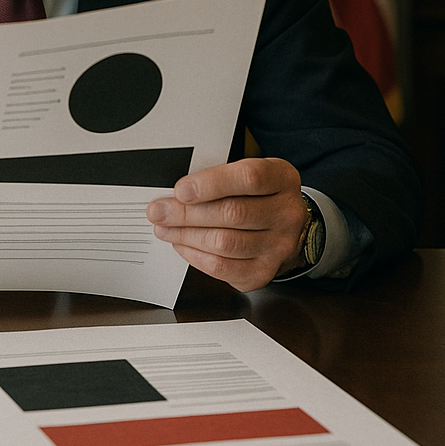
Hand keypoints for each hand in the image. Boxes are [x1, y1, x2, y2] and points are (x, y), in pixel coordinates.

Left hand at [145, 158, 309, 291]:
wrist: (281, 225)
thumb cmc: (254, 194)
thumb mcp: (243, 173)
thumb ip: (215, 178)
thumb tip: (173, 193)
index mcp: (281, 179)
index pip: (249, 178)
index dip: (211, 184)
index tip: (181, 190)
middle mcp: (286, 213)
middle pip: (232, 213)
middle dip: (186, 213)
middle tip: (158, 211)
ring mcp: (279, 246)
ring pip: (224, 243)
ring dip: (185, 235)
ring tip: (164, 228)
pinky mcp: (263, 271)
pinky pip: (222, 267)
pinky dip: (195, 256)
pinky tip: (182, 244)